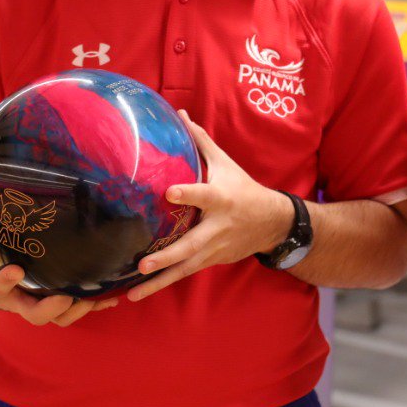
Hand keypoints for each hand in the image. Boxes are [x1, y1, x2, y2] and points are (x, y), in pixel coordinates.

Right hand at [0, 244, 117, 326]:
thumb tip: (6, 190)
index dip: (4, 279)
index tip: (14, 270)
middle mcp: (19, 299)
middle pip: (35, 314)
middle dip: (52, 308)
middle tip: (65, 298)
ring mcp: (39, 304)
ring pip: (58, 317)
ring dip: (79, 310)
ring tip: (96, 298)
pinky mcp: (56, 303)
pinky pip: (75, 309)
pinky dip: (94, 305)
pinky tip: (112, 297)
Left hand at [127, 111, 290, 301]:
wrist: (272, 223)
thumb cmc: (243, 188)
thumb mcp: (226, 164)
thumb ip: (200, 141)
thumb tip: (179, 113)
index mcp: (221, 198)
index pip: (204, 195)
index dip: (188, 194)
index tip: (169, 192)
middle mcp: (217, 227)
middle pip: (191, 244)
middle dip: (168, 256)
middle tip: (143, 263)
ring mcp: (214, 248)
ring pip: (185, 267)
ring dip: (159, 281)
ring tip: (133, 291)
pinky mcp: (211, 261)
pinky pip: (184, 273)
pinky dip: (162, 284)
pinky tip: (138, 293)